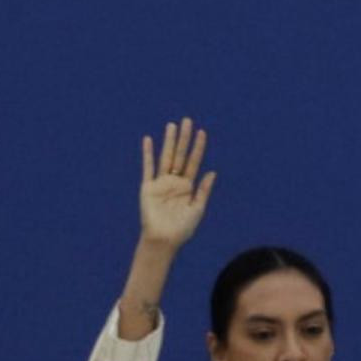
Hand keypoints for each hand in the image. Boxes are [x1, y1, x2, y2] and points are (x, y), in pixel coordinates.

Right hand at [139, 118, 216, 249]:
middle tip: (187, 121)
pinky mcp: (148, 187)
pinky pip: (148, 167)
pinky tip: (149, 140)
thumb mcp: (198, 208)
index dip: (198, 148)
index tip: (202, 132)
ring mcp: (161, 183)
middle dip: (184, 139)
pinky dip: (148, 154)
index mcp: (187, 186)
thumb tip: (213, 171)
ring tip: (172, 125)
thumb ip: (204, 190)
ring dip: (169, 141)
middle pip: (180, 155)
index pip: (194, 162)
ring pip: (166, 157)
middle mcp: (174, 181)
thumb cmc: (182, 228)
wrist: (164, 240)